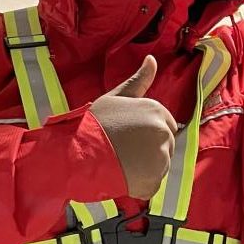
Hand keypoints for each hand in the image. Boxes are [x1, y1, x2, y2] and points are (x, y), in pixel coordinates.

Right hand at [89, 55, 177, 198]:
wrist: (78, 153)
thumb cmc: (94, 124)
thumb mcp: (116, 97)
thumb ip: (139, 80)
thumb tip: (152, 59)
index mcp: (157, 110)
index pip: (165, 125)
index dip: (145, 133)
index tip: (128, 136)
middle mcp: (164, 132)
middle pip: (165, 145)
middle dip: (148, 149)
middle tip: (124, 150)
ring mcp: (161, 157)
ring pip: (159, 165)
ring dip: (144, 167)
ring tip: (121, 163)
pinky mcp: (154, 179)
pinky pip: (152, 184)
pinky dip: (140, 184)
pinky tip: (123, 176)